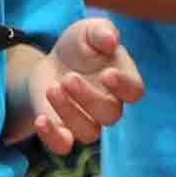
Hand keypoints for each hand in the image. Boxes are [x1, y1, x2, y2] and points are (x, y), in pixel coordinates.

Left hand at [18, 17, 144, 157]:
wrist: (51, 64)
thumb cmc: (78, 46)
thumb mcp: (87, 31)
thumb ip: (101, 31)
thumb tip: (111, 40)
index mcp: (122, 81)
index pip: (135, 91)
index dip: (124, 86)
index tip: (107, 74)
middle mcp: (109, 106)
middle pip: (110, 114)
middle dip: (89, 98)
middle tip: (68, 77)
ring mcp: (88, 122)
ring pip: (89, 133)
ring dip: (69, 112)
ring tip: (52, 88)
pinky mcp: (64, 133)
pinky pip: (64, 146)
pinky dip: (52, 136)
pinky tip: (41, 119)